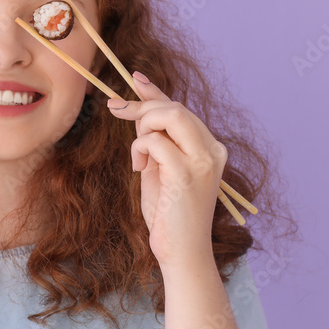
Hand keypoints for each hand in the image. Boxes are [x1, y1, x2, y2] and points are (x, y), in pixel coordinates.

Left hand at [107, 71, 226, 265]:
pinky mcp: (187, 172)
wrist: (181, 251)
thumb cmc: (169, 213)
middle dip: (141, 106)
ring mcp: (203, 159)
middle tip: (115, 110)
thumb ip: (154, 140)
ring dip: (141, 127)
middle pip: (175, 108)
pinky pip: (154, 141)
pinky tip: (139, 168)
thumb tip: (138, 109)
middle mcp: (213, 149)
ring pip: (169, 116)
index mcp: (210, 148)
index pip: (182, 109)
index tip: (136, 78)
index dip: (157, 92)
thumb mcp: (159, 168)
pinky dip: (139, 149)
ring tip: (137, 156)